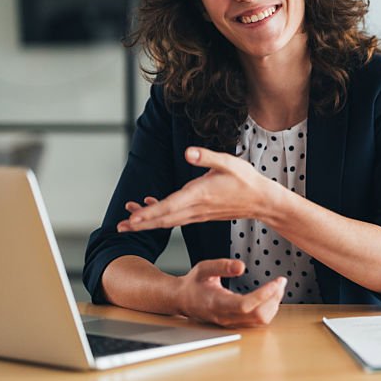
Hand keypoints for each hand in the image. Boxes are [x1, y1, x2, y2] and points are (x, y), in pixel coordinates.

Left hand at [117, 147, 272, 231]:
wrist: (261, 201)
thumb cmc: (246, 180)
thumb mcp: (229, 162)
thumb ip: (207, 157)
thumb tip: (187, 153)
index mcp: (200, 194)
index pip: (170, 206)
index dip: (149, 213)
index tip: (132, 219)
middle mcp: (196, 208)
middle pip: (164, 218)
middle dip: (140, 223)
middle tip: (119, 227)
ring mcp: (198, 214)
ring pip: (168, 221)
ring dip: (147, 222)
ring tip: (127, 222)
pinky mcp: (200, 215)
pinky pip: (176, 219)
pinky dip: (161, 217)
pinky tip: (150, 208)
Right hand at [176, 258, 285, 327]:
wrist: (183, 300)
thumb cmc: (193, 284)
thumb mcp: (203, 268)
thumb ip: (222, 266)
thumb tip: (241, 266)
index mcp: (217, 303)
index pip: (245, 305)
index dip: (264, 295)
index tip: (276, 282)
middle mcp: (225, 316)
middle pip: (258, 315)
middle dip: (274, 298)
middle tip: (281, 282)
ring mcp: (231, 322)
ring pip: (260, 320)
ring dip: (274, 304)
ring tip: (278, 287)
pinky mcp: (236, 323)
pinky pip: (258, 321)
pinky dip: (269, 309)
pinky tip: (270, 296)